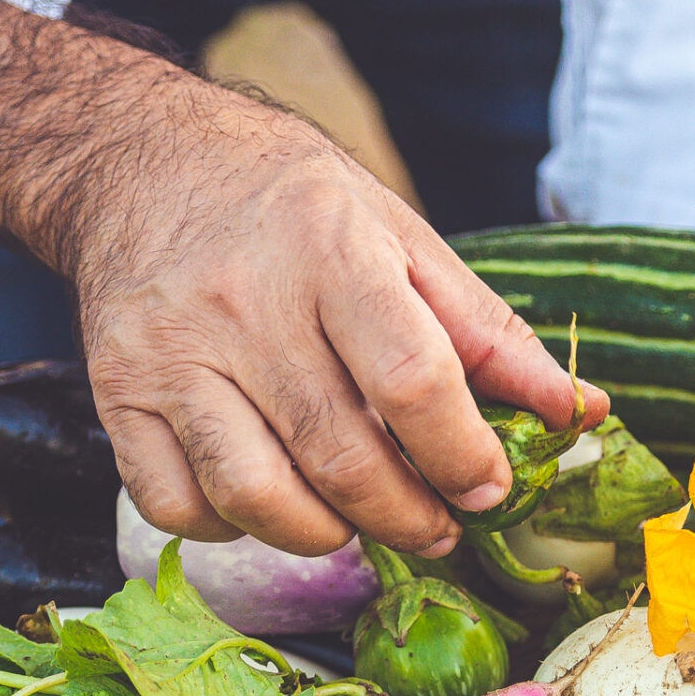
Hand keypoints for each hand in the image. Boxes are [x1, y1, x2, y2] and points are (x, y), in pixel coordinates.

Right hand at [0, 0, 601, 556]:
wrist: (142, 160)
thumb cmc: (291, 205)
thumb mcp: (401, 237)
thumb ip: (489, 334)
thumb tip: (578, 413)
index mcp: (330, 251)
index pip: (411, 381)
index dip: (463, 455)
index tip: (488, 486)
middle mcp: (243, 304)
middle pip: (340, 456)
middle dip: (408, 517)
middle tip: (438, 526)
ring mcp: (169, 355)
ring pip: (255, 496)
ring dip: (326, 535)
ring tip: (359, 521)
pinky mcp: (116, 395)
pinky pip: (178, 505)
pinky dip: (234, 528)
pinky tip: (271, 500)